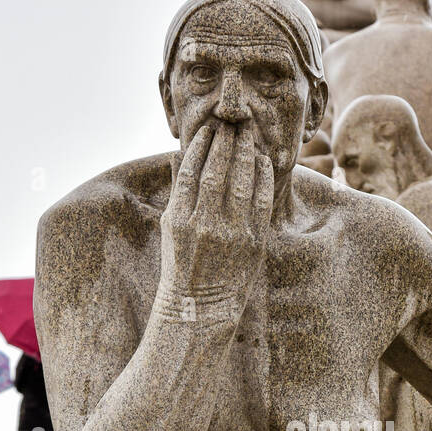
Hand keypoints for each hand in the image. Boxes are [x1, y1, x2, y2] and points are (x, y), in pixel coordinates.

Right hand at [160, 122, 272, 304]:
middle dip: (225, 143)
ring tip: (247, 135)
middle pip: (217, 171)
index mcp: (179, 218)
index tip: (208, 129)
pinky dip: (262, 178)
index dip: (201, 146)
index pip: (191, 170)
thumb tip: (177, 155)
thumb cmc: (181, 264)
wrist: (200, 306)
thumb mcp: (169, 228)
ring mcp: (231, 233)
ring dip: (245, 153)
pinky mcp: (253, 242)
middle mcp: (205, 223)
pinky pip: (261, 201)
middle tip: (231, 124)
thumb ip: (176, 191)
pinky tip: (262, 161)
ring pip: (240, 182)